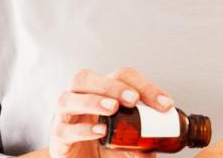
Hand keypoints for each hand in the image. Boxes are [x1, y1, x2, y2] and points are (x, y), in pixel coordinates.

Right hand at [49, 66, 175, 157]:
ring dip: (92, 101)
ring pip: (67, 99)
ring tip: (113, 108)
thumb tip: (159, 143)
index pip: (122, 76)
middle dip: (111, 85)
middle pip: (85, 78)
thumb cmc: (103, 145)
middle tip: (133, 99)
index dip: (145, 86)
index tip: (165, 104)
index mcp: (101, 91)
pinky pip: (63, 129)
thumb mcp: (128, 139)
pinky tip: (100, 131)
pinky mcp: (58, 138)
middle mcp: (79, 98)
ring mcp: (65, 117)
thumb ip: (141, 139)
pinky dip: (83, 129)